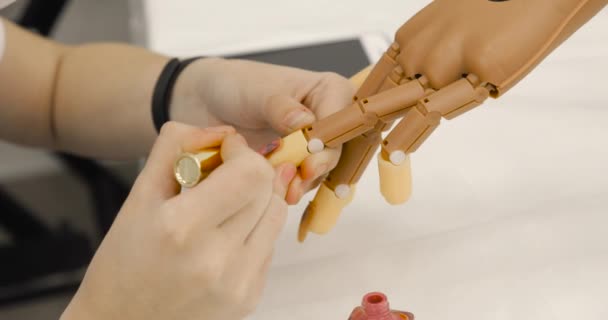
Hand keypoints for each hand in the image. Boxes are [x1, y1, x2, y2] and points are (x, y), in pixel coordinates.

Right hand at [61, 122, 295, 319]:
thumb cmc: (122, 264)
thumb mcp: (137, 198)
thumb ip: (175, 148)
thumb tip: (222, 130)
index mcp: (181, 228)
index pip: (251, 172)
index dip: (242, 152)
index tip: (224, 151)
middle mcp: (217, 259)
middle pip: (268, 189)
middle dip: (250, 171)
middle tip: (224, 176)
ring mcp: (238, 283)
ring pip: (276, 214)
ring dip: (257, 198)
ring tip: (225, 205)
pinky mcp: (250, 297)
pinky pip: (269, 244)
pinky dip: (253, 229)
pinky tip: (225, 236)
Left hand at [170, 58, 354, 203]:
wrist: (208, 104)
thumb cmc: (238, 86)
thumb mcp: (258, 92)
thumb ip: (281, 107)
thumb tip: (305, 122)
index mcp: (329, 91)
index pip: (344, 118)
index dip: (331, 138)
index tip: (313, 152)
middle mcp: (328, 120)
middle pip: (337, 149)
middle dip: (318, 165)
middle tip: (301, 175)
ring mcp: (314, 146)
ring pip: (322, 171)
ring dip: (304, 182)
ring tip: (285, 188)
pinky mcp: (299, 166)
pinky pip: (303, 183)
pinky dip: (291, 188)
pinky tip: (279, 191)